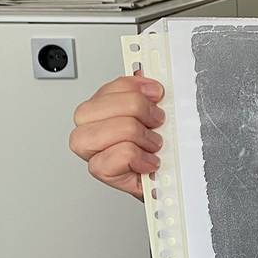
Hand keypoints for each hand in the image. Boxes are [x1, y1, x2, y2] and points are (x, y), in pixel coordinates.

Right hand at [69, 75, 165, 198]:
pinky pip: (119, 154)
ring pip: (109, 129)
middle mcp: (90, 128)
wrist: (166, 183)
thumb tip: (145, 74)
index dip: (135, 87)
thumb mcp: (158, 117)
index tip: (158, 94)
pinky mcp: (101, 171)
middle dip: (137, 110)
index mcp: (102, 109)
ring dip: (139, 136)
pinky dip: (140, 157)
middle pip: (100, 106)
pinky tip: (148, 162)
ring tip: (152, 145)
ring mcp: (92, 150)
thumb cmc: (160, 151)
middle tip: (157, 123)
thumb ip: (148, 95)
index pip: (110, 87)